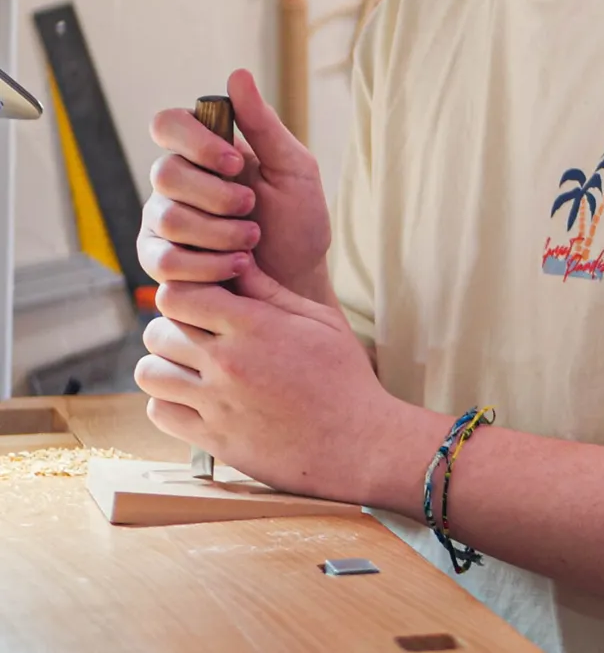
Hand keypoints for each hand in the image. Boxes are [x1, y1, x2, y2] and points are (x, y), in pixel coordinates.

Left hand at [136, 258, 433, 503]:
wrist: (356, 442)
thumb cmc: (344, 375)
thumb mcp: (319, 320)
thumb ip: (271, 290)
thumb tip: (237, 258)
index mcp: (254, 327)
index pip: (177, 296)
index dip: (185, 291)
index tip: (206, 298)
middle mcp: (227, 363)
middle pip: (157, 331)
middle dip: (174, 325)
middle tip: (200, 331)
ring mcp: (215, 403)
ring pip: (149, 373)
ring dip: (166, 363)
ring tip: (192, 363)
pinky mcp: (212, 439)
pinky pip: (159, 412)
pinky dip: (169, 400)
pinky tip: (194, 395)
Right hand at [139, 69, 329, 290]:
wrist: (299, 281)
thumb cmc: (299, 222)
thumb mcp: (293, 169)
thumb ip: (264, 125)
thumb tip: (237, 75)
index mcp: (203, 153)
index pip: (168, 124)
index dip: (195, 141)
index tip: (236, 163)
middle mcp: (175, 184)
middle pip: (164, 173)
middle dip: (216, 195)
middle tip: (252, 209)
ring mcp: (162, 223)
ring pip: (165, 218)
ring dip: (218, 232)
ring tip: (251, 240)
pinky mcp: (161, 263)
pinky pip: (164, 260)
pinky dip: (207, 264)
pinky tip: (237, 266)